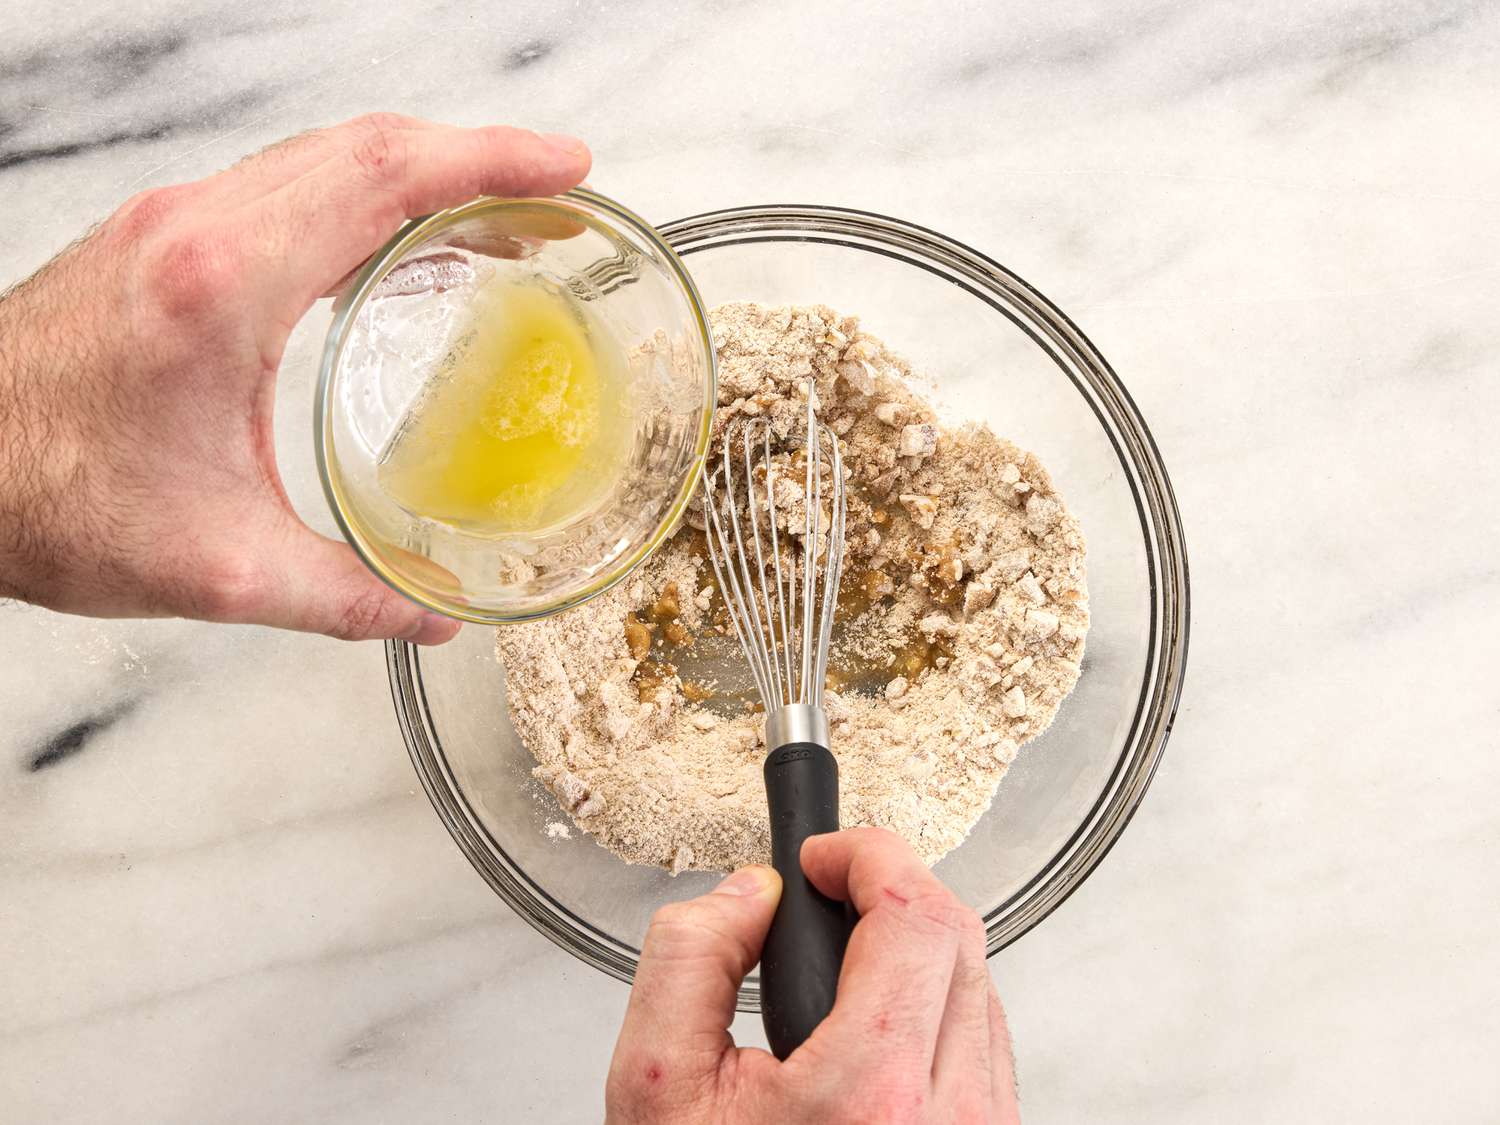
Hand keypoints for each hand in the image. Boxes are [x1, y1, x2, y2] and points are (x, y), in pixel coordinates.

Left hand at [0, 114, 589, 640]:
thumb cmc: (46, 496)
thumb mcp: (217, 566)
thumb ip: (345, 595)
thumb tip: (436, 615)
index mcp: (222, 282)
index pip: (383, 177)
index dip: (490, 162)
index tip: (565, 169)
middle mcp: (199, 227)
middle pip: (368, 147)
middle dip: (479, 159)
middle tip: (559, 193)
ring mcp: (175, 222)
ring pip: (329, 157)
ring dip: (425, 173)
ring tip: (503, 217)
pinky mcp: (164, 239)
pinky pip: (290, 184)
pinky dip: (367, 195)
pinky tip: (400, 244)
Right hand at [606, 828, 1018, 1123]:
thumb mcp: (655, 1084)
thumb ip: (690, 961)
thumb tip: (748, 895)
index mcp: (870, 1098)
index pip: (915, 917)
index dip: (867, 856)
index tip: (826, 853)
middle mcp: (950, 1120)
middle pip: (960, 938)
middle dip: (892, 889)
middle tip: (832, 888)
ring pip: (981, 986)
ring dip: (917, 947)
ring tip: (847, 961)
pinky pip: (985, 1042)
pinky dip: (936, 1003)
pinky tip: (878, 1018)